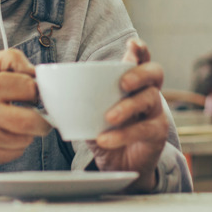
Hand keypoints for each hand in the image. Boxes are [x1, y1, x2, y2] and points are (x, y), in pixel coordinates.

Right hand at [0, 48, 50, 163]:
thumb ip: (12, 59)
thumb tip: (35, 72)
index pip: (29, 88)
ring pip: (25, 139)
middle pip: (31, 121)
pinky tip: (8, 134)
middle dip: (42, 118)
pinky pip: (14, 153)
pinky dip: (18, 145)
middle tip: (41, 114)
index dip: (36, 90)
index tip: (34, 94)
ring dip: (30, 131)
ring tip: (19, 122)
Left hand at [88, 39, 168, 191]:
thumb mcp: (93, 116)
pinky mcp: (157, 132)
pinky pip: (144, 129)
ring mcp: (156, 111)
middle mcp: (149, 92)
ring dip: (128, 106)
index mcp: (133, 82)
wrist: (120, 167)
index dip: (139, 49)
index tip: (132, 44)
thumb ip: (83, 102)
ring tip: (109, 117)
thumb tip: (54, 94)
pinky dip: (123, 134)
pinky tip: (106, 139)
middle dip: (140, 73)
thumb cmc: (108, 133)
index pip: (141, 59)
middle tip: (123, 83)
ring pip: (150, 98)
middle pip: (155, 72)